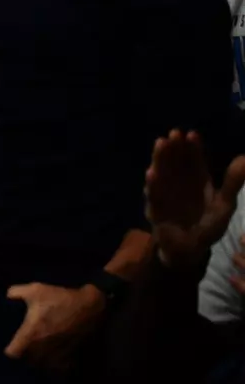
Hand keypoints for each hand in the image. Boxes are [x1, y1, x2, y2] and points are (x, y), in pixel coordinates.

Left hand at [4, 282, 104, 369]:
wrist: (90, 308)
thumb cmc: (60, 299)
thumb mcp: (36, 290)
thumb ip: (16, 292)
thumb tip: (7, 296)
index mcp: (31, 335)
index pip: (13, 353)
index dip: (10, 350)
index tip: (11, 345)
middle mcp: (42, 349)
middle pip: (27, 361)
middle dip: (25, 355)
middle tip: (26, 347)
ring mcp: (57, 356)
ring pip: (42, 366)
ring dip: (39, 361)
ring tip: (39, 353)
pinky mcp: (71, 358)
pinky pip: (59, 369)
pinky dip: (55, 366)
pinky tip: (54, 357)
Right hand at [144, 130, 244, 270]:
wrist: (188, 250)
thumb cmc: (208, 226)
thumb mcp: (224, 204)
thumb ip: (232, 183)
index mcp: (197, 181)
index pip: (194, 160)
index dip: (192, 147)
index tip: (191, 134)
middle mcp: (179, 183)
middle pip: (175, 161)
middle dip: (174, 147)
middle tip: (174, 134)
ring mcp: (165, 194)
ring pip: (161, 172)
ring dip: (160, 158)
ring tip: (161, 144)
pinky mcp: (155, 208)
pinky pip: (154, 195)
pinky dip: (152, 185)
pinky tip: (151, 174)